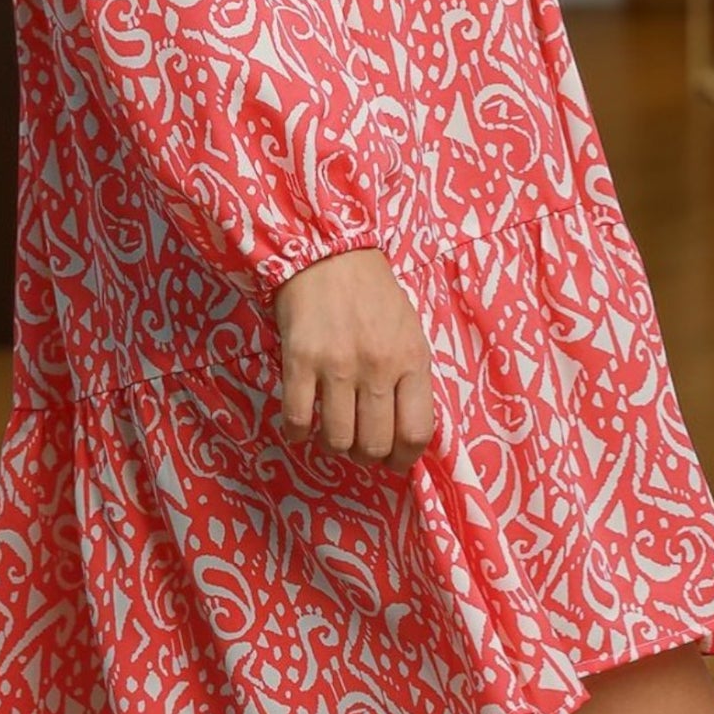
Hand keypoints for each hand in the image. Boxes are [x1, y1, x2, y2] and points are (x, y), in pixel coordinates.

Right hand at [272, 247, 435, 474]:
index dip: (404, 459)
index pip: (416, 433)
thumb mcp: (409, 330)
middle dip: (367, 455)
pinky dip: (298, 431)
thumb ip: (410, 377)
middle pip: (375, 444)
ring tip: (331, 430)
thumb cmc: (373, 293)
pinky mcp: (300, 360)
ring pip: (338, 440)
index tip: (393, 461)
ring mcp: (337, 365)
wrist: (328, 252)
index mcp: (412, 358)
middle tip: (359, 445)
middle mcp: (378, 366)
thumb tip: (403, 431)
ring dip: (334, 445)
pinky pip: (297, 419)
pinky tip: (301, 423)